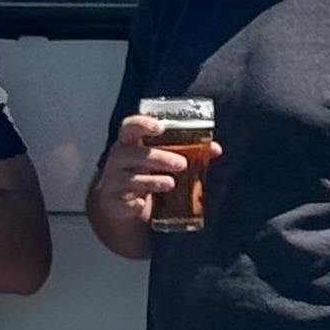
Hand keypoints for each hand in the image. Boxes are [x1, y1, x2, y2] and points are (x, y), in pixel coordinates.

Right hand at [93, 113, 186, 230]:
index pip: (130, 126)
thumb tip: (216, 149)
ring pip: (130, 179)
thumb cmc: (144, 170)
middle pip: (134, 154)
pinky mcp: (113, 202)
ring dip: (151, 181)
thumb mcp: (160, 157)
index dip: (143, 124)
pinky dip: (133, 204)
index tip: (160, 127)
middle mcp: (118, 159)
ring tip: (171, 184)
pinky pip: (122, 203)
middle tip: (182, 163)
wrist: (121, 200)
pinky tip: (141, 205)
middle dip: (159, 157)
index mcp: (129, 142)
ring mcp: (113, 181)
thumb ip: (186, 150)